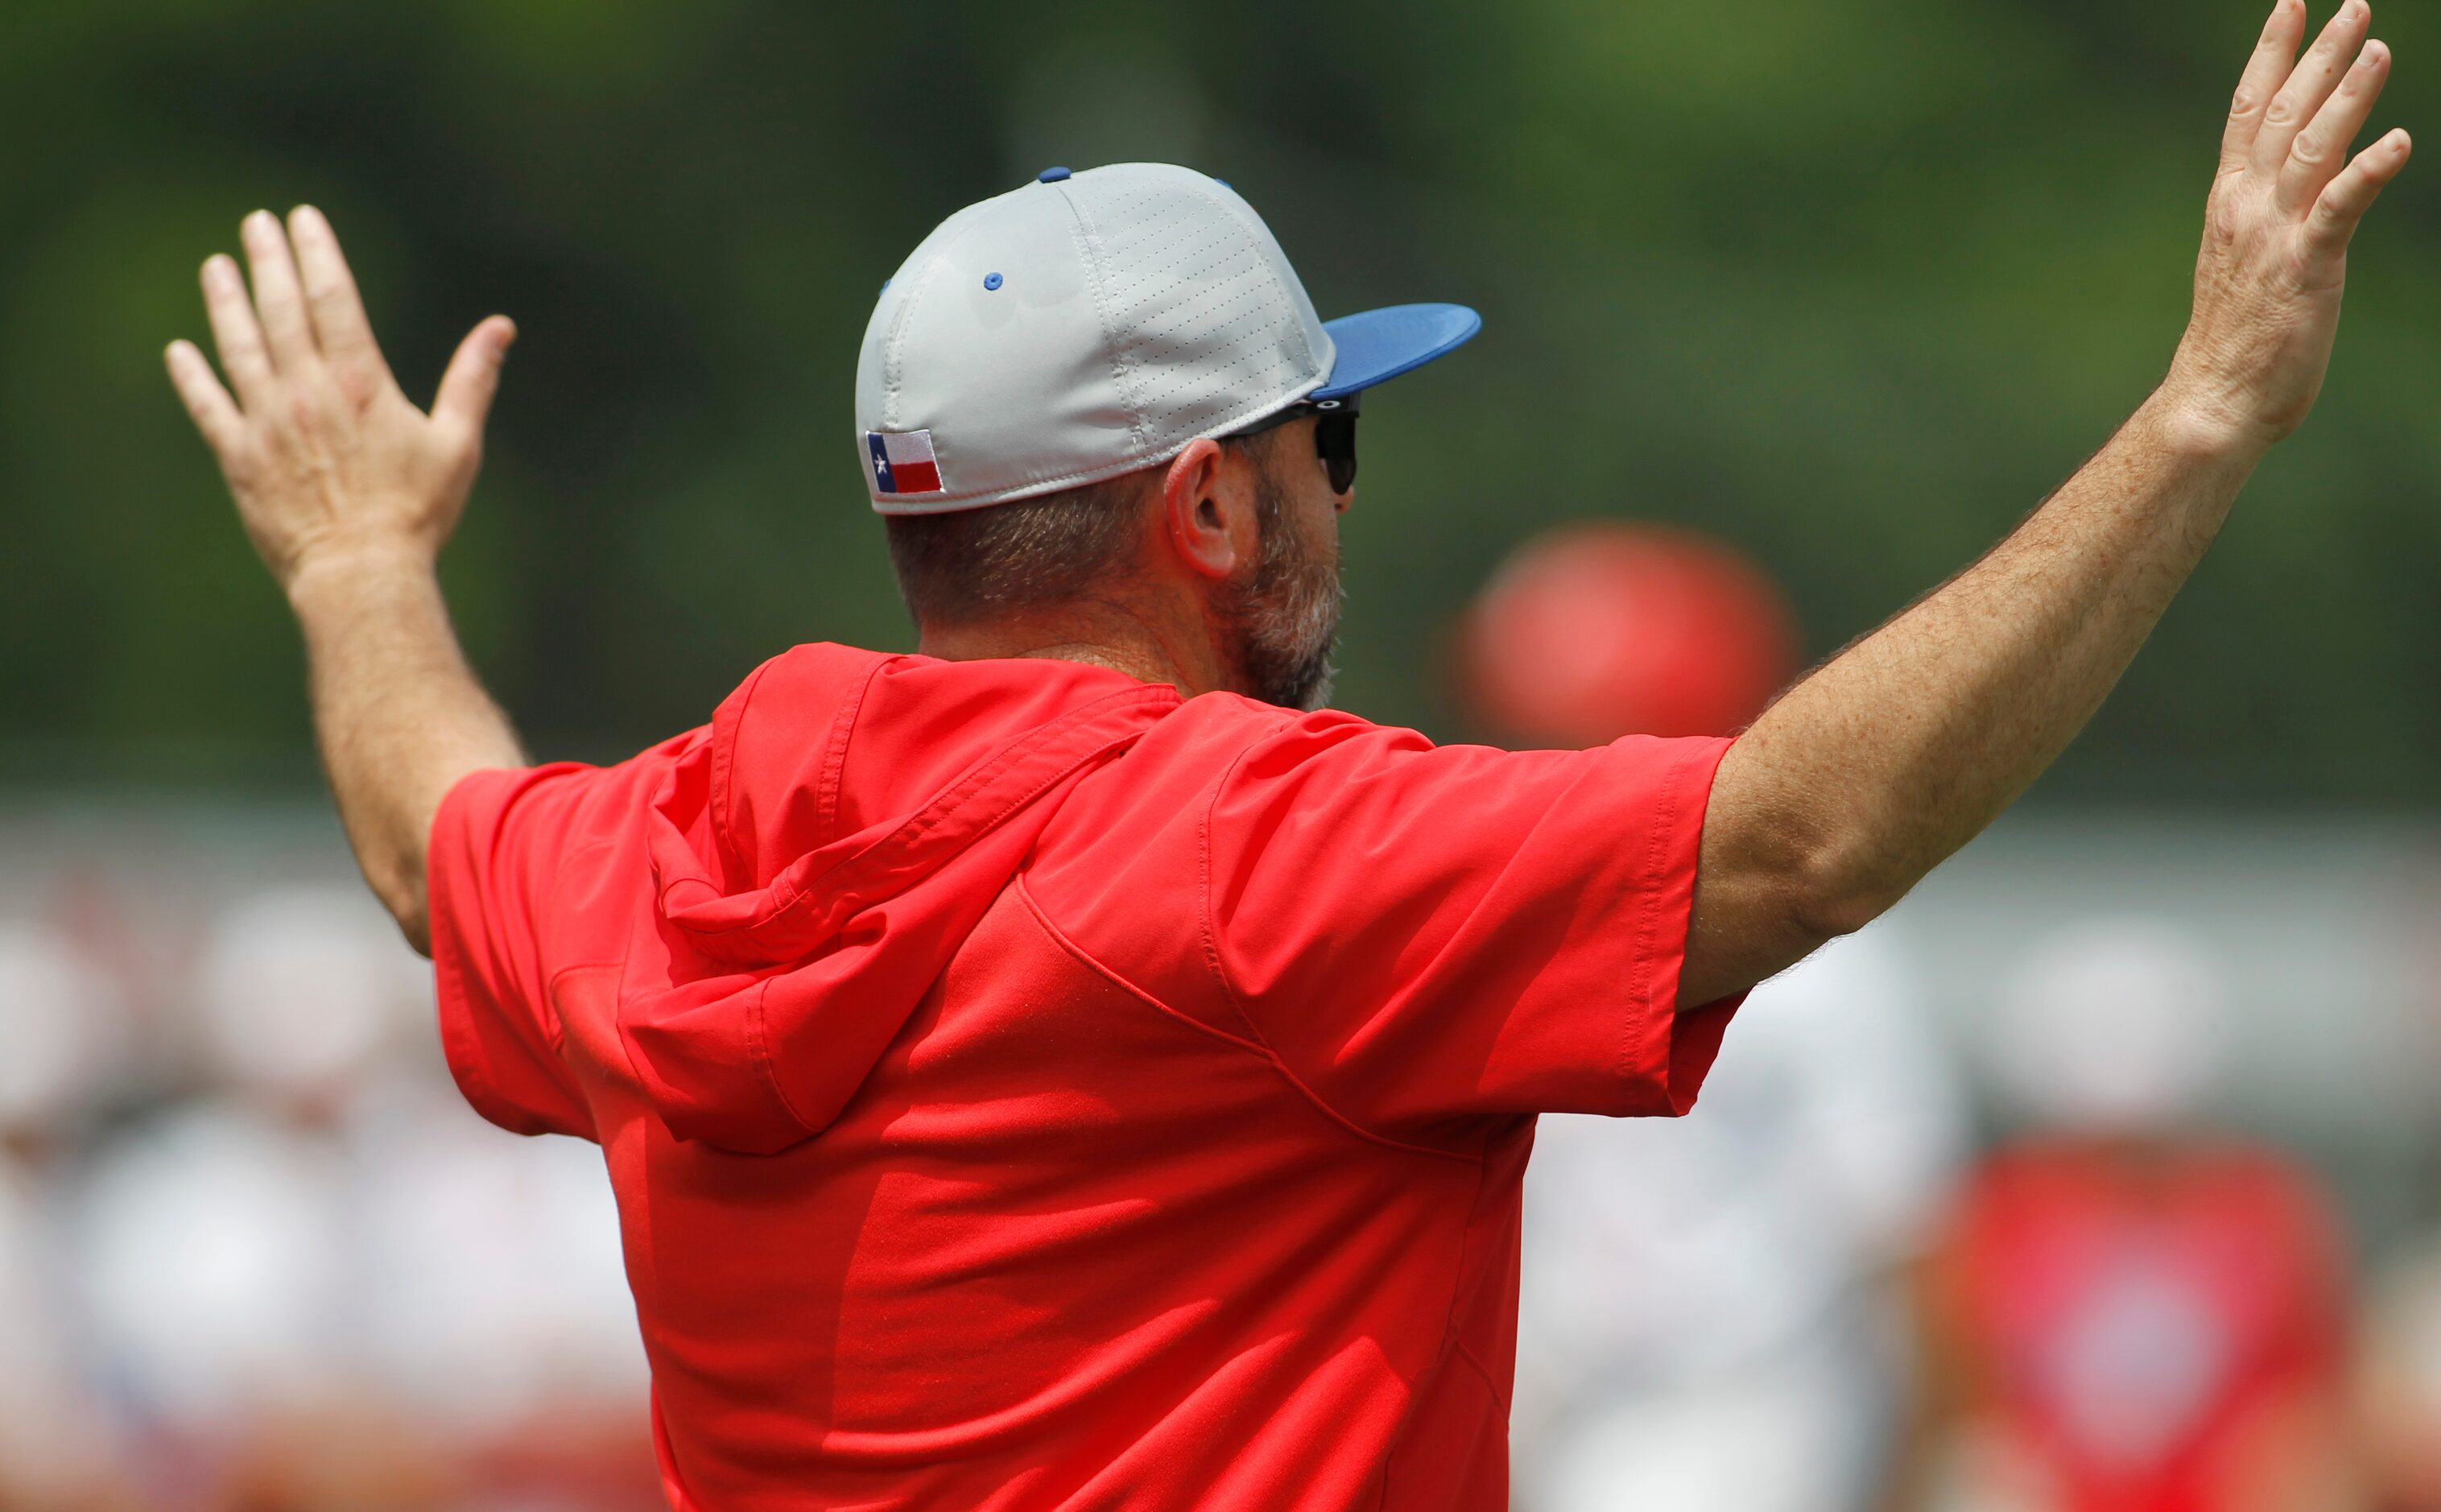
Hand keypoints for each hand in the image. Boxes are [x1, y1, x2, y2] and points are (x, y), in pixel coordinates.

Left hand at [166, 207, 514, 592]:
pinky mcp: (239, 458)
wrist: (361, 574)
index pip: (332, 298)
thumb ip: (472, 379)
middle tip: (256, 224)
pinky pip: (208, 406)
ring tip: (216, 267)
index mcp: (361, 384)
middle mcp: (306, 393)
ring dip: (225, 302)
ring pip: (239, 346)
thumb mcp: (458, 443)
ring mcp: (266, 424)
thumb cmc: (418, 513)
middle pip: (281, 310)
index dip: (316, 253)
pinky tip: (181, 349)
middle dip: (268, 261)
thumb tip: (501, 327)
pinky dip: (192, 375)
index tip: (302, 219)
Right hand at [2164, 0, 2409, 452]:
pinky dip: (2368, 172)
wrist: (2215, 400)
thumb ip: (2265, 216)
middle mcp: (2248, 207)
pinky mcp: (2306, 268)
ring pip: (2313, 148)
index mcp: (2230, 202)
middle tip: (2354, 6)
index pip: (2248, 113)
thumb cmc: (2234, 341)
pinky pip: (2339, 210)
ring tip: (2379, 48)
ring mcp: (2275, 235)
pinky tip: (2398, 141)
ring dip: (2347, 95)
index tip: (2290, 7)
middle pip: (2284, 116)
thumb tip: (2294, 189)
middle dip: (2319, 56)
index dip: (2270, 55)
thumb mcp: (2243, 260)